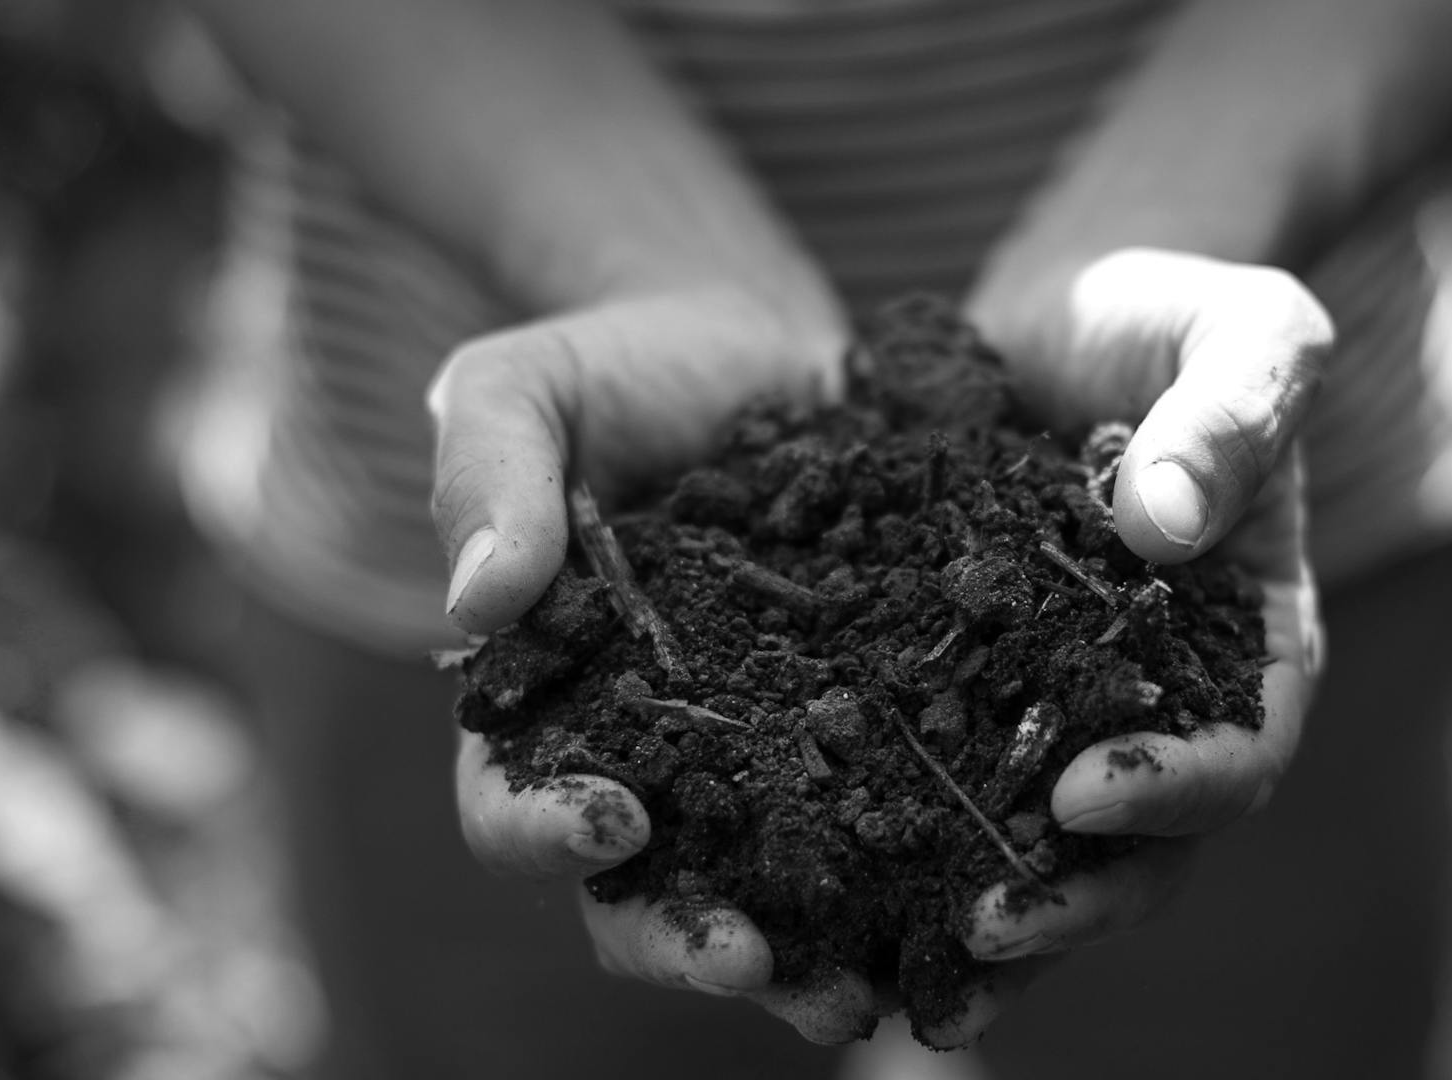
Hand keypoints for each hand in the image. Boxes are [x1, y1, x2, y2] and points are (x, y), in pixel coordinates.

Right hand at [434, 282, 884, 1043]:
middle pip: (645, 893)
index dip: (547, 828)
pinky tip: (973, 902)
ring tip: (869, 991)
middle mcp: (650, 759)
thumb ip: (489, 474)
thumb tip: (477, 599)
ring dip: (813, 953)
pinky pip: (887, 819)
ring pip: (772, 891)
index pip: (513, 801)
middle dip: (692, 943)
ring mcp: (761, 755)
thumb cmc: (616, 365)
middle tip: (755, 963)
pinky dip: (921, 874)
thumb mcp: (528, 388)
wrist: (753, 342)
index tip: (612, 816)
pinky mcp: (865, 729)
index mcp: (545, 706)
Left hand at [948, 247, 1330, 1035]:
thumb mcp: (1239, 327)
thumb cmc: (1173, 310)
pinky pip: (944, 791)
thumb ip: (1232, 410)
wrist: (1062, 312)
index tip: (1082, 790)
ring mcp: (1065, 712)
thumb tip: (1167, 521)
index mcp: (1253, 643)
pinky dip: (899, 853)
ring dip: (984, 927)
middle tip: (977, 932)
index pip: (1240, 747)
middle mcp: (1162, 704)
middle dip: (1067, 900)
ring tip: (902, 986)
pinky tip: (825, 897)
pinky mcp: (970, 696)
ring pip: (1041, 853)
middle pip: (1143, 843)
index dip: (1172, 785)